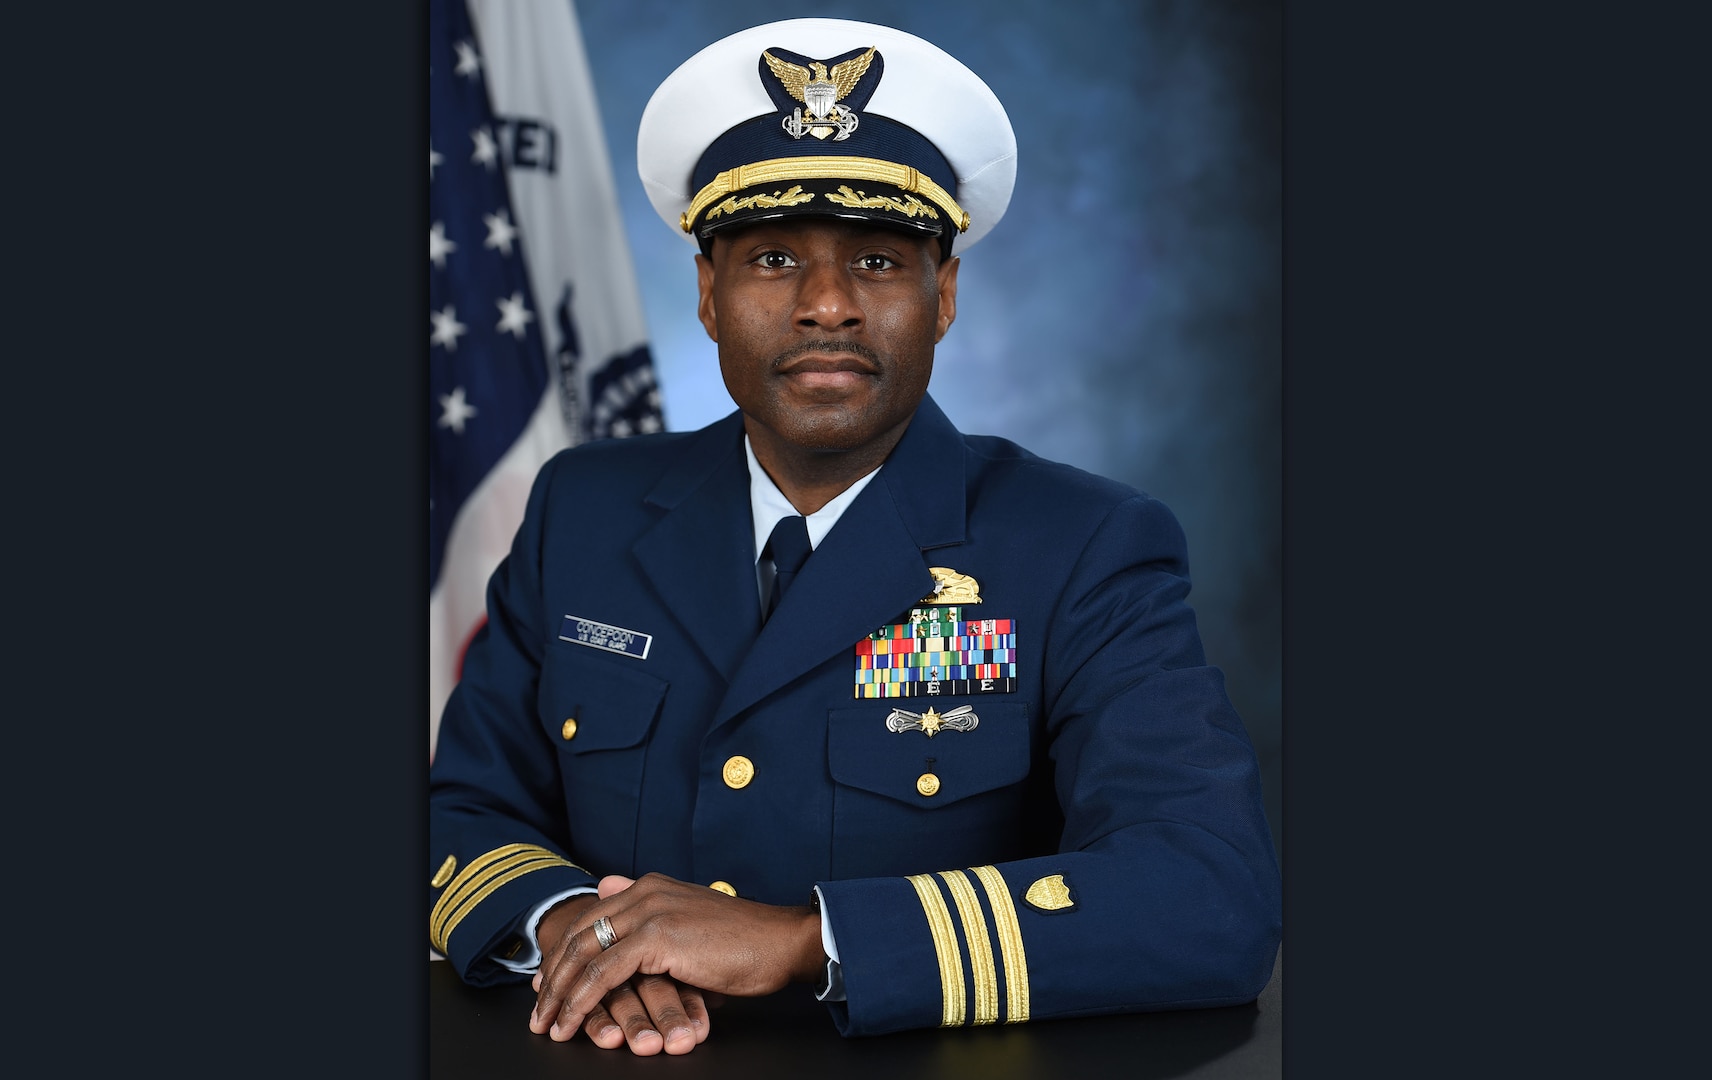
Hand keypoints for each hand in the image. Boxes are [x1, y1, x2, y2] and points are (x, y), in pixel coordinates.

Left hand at [530, 872, 824, 1051]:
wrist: (781, 942)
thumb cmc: (744, 941)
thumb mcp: (690, 922)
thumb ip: (652, 915)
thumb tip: (609, 890)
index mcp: (650, 885)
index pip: (590, 917)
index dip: (563, 953)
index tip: (546, 985)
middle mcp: (644, 890)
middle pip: (579, 934)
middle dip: (552, 976)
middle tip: (537, 1010)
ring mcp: (649, 911)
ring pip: (584, 955)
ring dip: (559, 994)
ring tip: (548, 1025)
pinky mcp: (657, 937)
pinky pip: (603, 974)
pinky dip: (580, 1001)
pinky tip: (571, 1023)